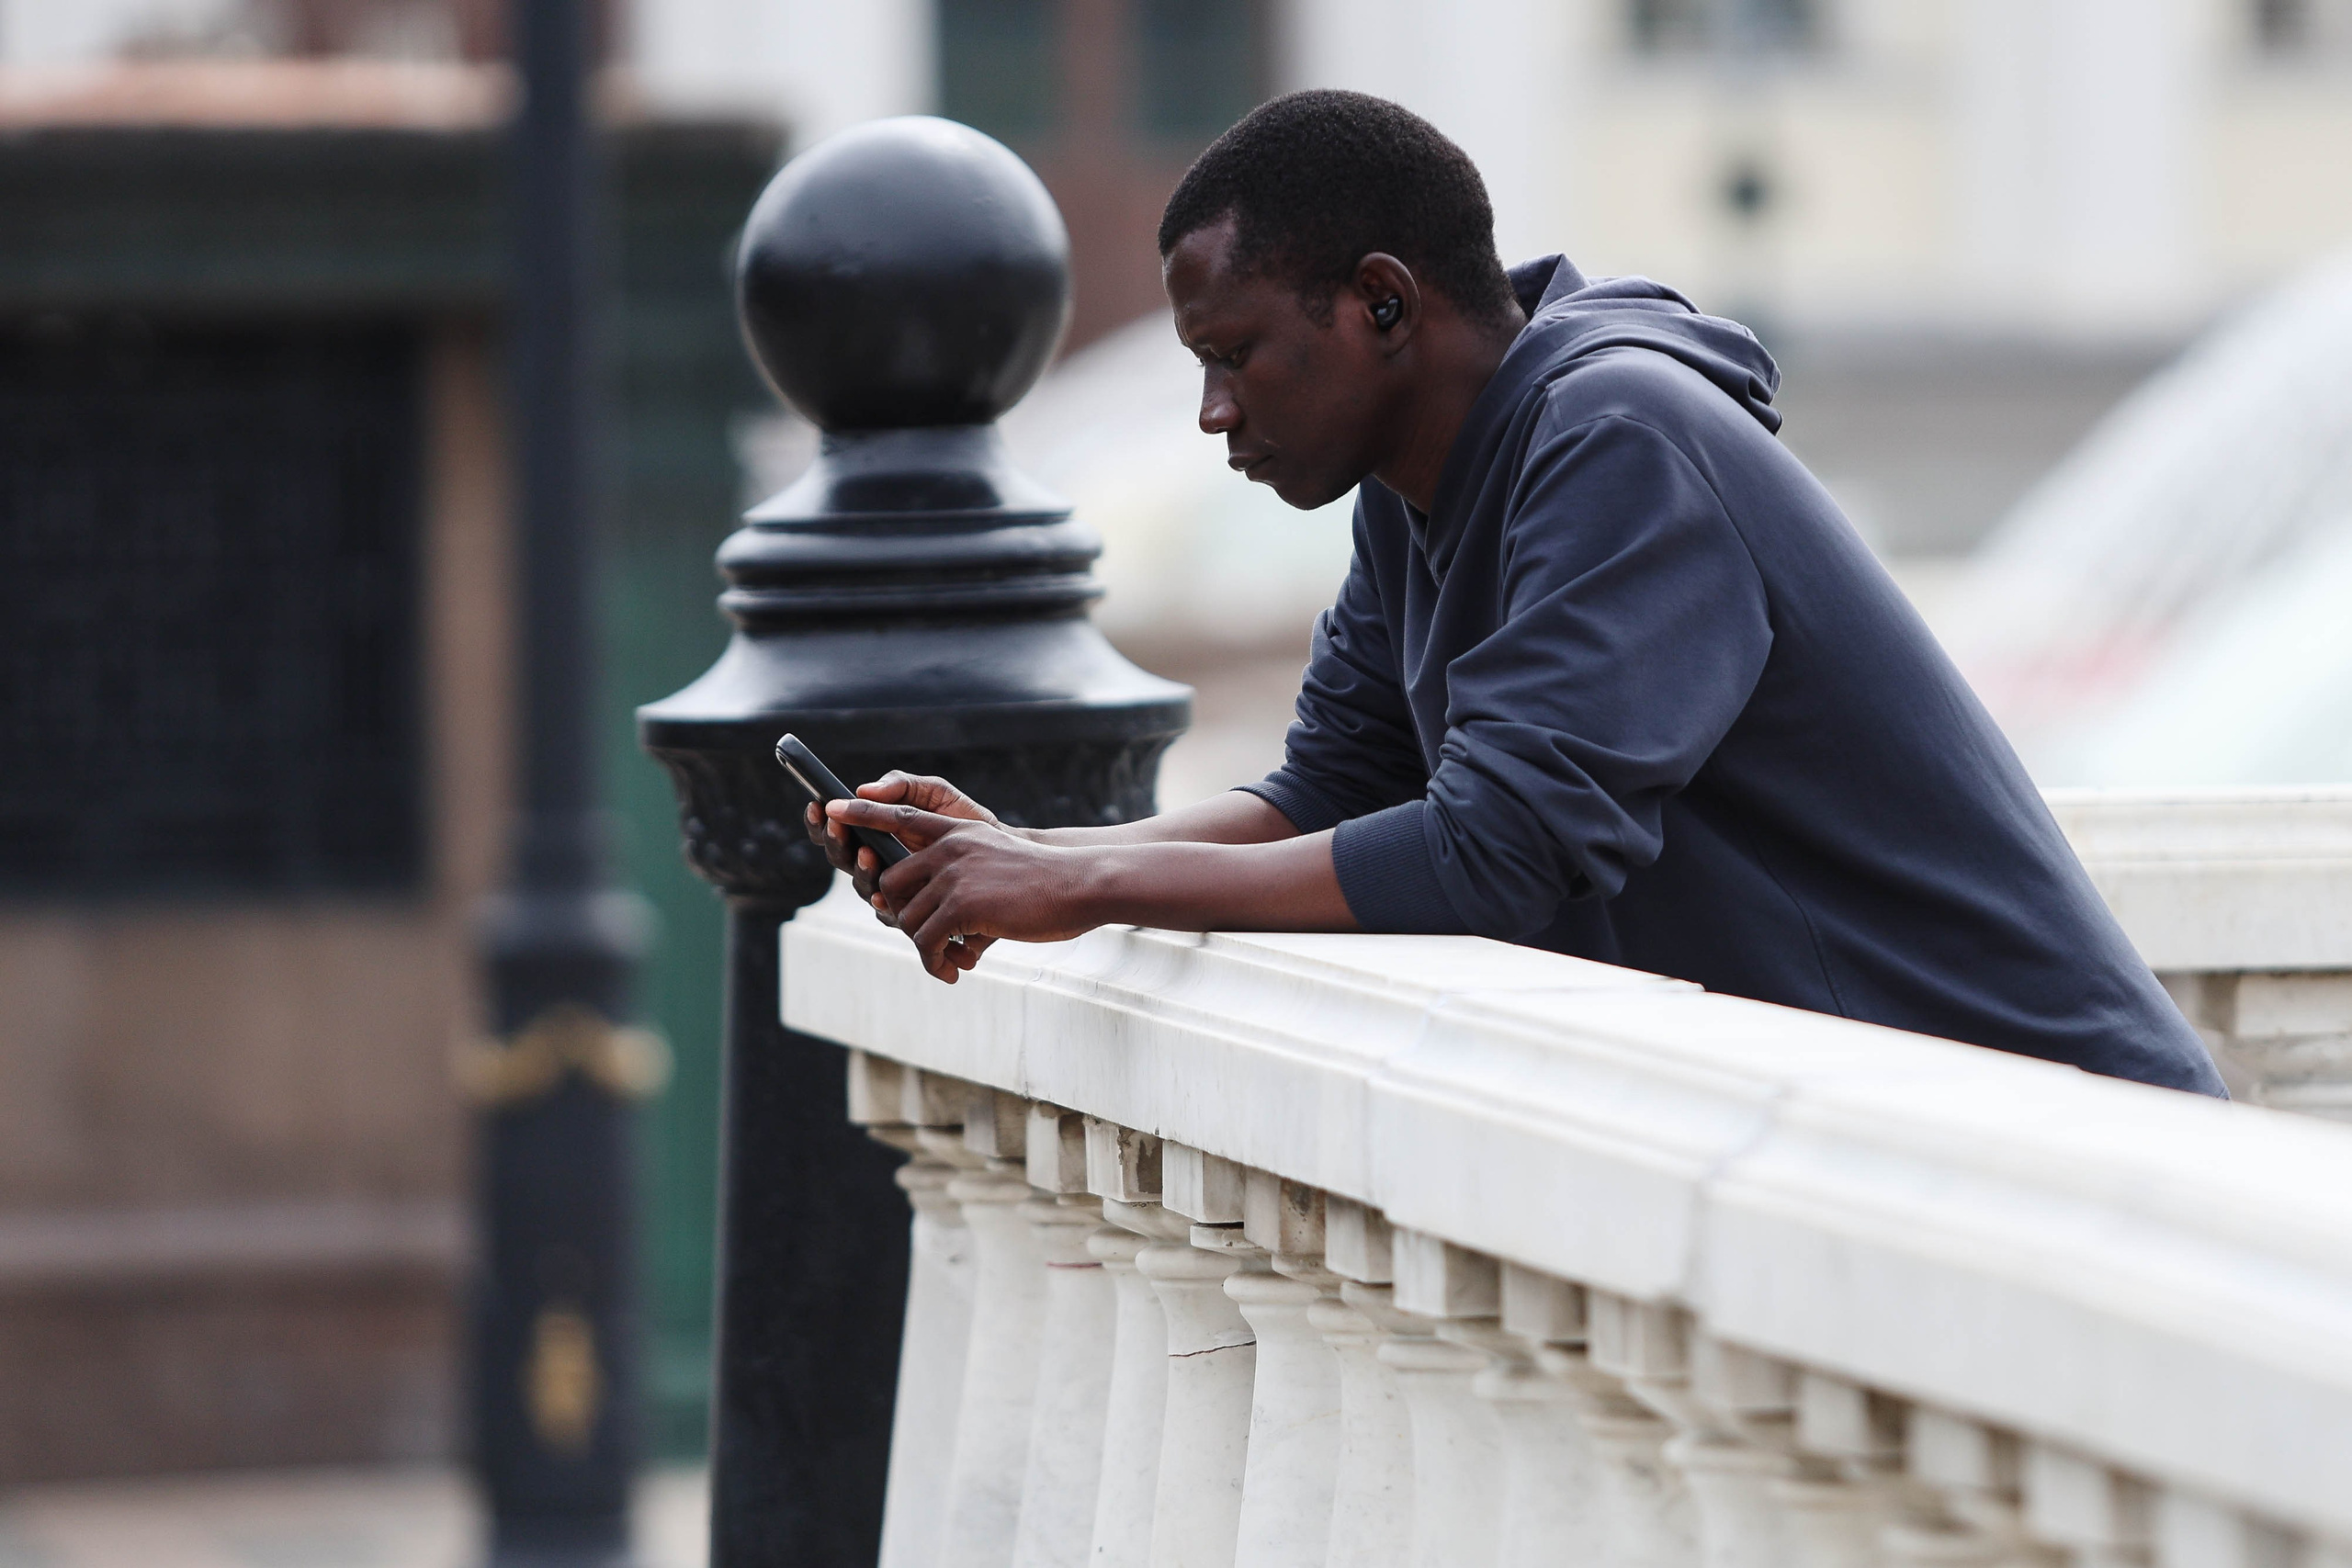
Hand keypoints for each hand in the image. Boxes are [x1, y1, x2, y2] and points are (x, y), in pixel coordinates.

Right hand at [801, 771, 1003, 915]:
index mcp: (878, 834)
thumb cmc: (968, 820)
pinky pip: (892, 916)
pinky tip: (886, 896)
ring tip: (870, 853)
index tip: (818, 804)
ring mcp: (897, 890)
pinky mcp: (917, 913)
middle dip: (837, 842)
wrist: (1006, 852)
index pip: (838, 829)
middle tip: (839, 826)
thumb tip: (865, 788)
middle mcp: (880, 864)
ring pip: (864, 888)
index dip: (821, 821)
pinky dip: (887, 906)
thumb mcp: (936, 794)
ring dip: (862, 872)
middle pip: (843, 859)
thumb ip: (903, 786)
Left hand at [826, 798, 1105, 983]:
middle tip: (929, 943)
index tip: (831, 808)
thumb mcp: (998, 859)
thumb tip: (940, 912)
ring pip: (908, 919)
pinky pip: (927, 941)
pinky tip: (953, 971)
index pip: (898, 815)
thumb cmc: (1045, 881)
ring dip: (924, 949)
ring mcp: (953, 874)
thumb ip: (963, 869)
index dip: (862, 813)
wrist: (1079, 884)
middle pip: (891, 884)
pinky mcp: (962, 904)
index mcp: (956, 831)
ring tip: (947, 963)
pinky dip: (933, 962)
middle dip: (902, 918)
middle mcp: (948, 847)